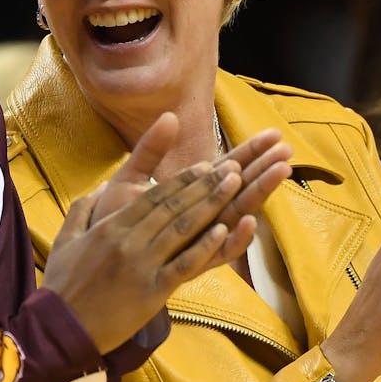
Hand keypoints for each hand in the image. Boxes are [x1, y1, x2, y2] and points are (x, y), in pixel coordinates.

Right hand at [45, 113, 286, 353]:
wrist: (59, 330)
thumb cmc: (62, 287)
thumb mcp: (65, 240)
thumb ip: (83, 208)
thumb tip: (102, 185)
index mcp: (110, 227)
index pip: (153, 196)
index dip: (182, 179)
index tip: (205, 165)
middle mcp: (128, 241)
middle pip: (173, 206)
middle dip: (204, 184)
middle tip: (231, 167)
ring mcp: (142, 266)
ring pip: (182, 228)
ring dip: (211, 204)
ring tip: (234, 185)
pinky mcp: (151, 292)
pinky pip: (183, 265)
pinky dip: (205, 246)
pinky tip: (224, 230)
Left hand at [88, 113, 293, 265]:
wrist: (93, 263)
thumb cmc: (113, 222)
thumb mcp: (129, 180)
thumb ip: (151, 150)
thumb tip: (170, 116)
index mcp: (189, 195)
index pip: (227, 168)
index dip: (250, 151)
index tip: (274, 135)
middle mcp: (200, 217)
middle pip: (240, 189)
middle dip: (263, 169)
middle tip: (287, 151)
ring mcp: (197, 241)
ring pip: (236, 216)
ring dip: (258, 195)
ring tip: (279, 174)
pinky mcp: (189, 265)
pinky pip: (218, 254)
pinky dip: (234, 240)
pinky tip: (249, 221)